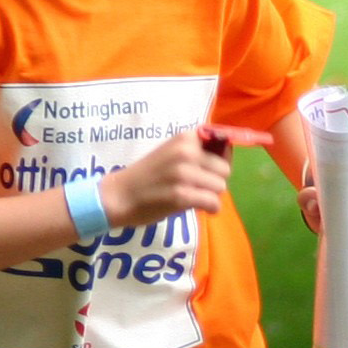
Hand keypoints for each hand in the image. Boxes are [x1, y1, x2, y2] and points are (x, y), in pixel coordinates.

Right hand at [102, 128, 230, 228]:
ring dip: (211, 196)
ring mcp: (184, 174)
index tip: (211, 171)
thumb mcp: (171, 152)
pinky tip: (200, 209)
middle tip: (200, 188)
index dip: (221, 160)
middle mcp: (186, 152)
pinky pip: (213, 203)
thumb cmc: (147, 175)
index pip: (222, 145)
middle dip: (215, 181)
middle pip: (224, 170)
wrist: (119, 195)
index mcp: (185, 138)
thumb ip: (195, 152)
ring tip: (195, 198)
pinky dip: (210, 209)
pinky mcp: (182, 195)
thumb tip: (228, 156)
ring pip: (220, 187)